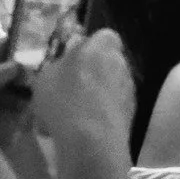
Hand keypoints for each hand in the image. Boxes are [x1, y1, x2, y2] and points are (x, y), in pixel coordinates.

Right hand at [29, 29, 132, 147]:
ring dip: (98, 95)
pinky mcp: (132, 114)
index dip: (92, 45)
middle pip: (109, 62)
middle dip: (94, 72)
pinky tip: (83, 129)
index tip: (75, 58)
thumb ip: (60, 64)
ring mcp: (130, 90)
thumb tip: (68, 61)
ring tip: (73, 113)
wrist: (92, 142)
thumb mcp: (46, 77)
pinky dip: (102, 114)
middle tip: (71, 87)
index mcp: (102, 47)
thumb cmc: (64, 100)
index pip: (105, 36)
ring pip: (112, 86)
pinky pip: (114, 108)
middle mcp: (122, 64)